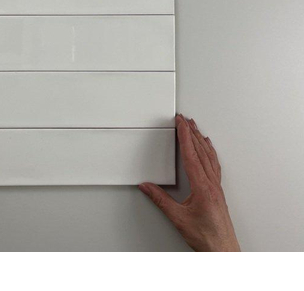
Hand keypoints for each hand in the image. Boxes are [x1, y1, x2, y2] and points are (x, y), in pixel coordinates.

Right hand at [139, 114, 239, 251]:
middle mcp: (211, 184)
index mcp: (202, 186)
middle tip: (185, 119)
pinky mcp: (218, 191)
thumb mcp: (178, 218)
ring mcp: (217, 187)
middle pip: (201, 151)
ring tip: (196, 127)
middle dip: (192, 132)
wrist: (223, 250)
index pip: (191, 154)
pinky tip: (208, 149)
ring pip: (209, 156)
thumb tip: (147, 186)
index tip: (180, 122)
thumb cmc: (206, 237)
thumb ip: (160, 200)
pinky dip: (210, 152)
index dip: (185, 136)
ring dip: (201, 139)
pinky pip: (215, 165)